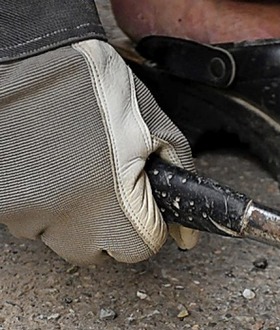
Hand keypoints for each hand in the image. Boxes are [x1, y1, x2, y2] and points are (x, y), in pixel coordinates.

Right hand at [0, 39, 197, 263]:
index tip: (139, 202)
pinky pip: (27, 216)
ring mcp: (31, 217)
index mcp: (119, 211)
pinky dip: (39, 196)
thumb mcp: (157, 128)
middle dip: (108, 225)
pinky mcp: (3, 205)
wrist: (26, 54)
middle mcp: (73, 225)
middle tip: (105, 183)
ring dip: (70, 210)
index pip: (142, 248)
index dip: (145, 222)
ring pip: (60, 235)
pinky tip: (45, 162)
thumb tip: (188, 234)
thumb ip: (179, 182)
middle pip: (100, 251)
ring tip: (71, 162)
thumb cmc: (93, 84)